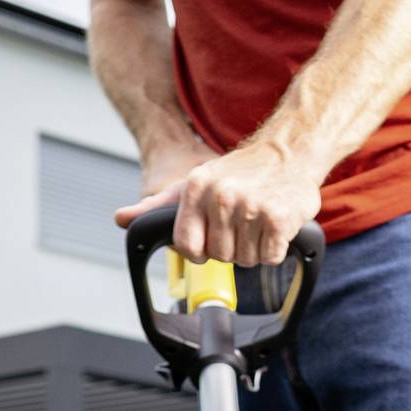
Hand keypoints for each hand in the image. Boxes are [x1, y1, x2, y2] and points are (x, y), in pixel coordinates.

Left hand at [117, 139, 320, 266]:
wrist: (289, 150)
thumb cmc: (240, 172)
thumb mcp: (194, 183)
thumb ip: (157, 206)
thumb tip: (121, 219)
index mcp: (196, 188)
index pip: (186, 245)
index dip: (200, 251)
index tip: (212, 240)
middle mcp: (221, 196)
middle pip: (219, 256)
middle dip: (233, 247)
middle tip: (243, 222)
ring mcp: (250, 207)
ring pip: (246, 260)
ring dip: (256, 248)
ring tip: (260, 219)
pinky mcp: (277, 219)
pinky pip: (270, 257)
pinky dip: (275, 248)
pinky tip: (275, 223)